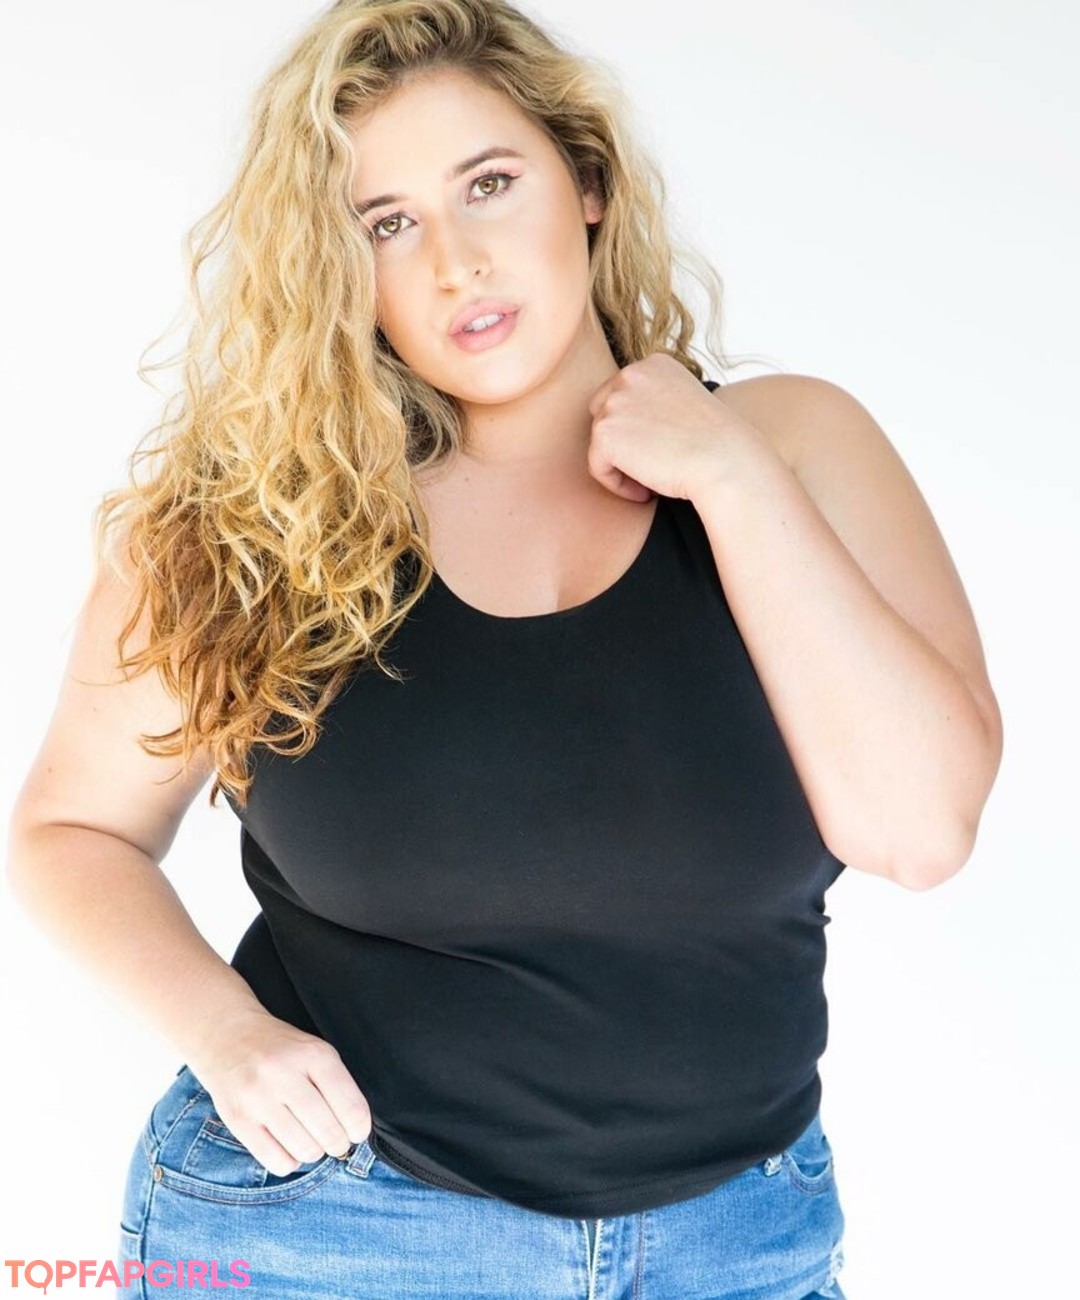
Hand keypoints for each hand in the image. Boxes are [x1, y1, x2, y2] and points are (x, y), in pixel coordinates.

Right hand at [185, 1004, 371, 1176]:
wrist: (228, 1036)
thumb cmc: (281, 1049)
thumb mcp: (315, 1051)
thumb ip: (338, 1085)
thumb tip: (355, 1131)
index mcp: (313, 1055)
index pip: (351, 1107)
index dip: (359, 1129)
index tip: (356, 1133)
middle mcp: (285, 1075)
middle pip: (328, 1133)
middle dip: (337, 1145)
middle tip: (333, 1141)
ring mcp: (258, 1098)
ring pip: (304, 1150)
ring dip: (312, 1152)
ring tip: (308, 1138)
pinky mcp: (238, 1120)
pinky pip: (276, 1161)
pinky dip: (289, 1162)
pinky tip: (287, 1145)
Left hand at [586, 353, 764, 501]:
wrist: (724, 461)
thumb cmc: (715, 444)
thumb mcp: (686, 406)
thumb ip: (656, 404)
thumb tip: (632, 429)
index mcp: (654, 364)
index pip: (622, 397)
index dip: (635, 429)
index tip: (660, 449)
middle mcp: (630, 375)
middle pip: (603, 416)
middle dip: (622, 443)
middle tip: (651, 466)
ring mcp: (615, 402)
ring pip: (600, 443)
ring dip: (622, 466)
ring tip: (652, 480)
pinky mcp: (605, 433)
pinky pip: (597, 467)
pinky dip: (617, 485)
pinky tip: (645, 491)